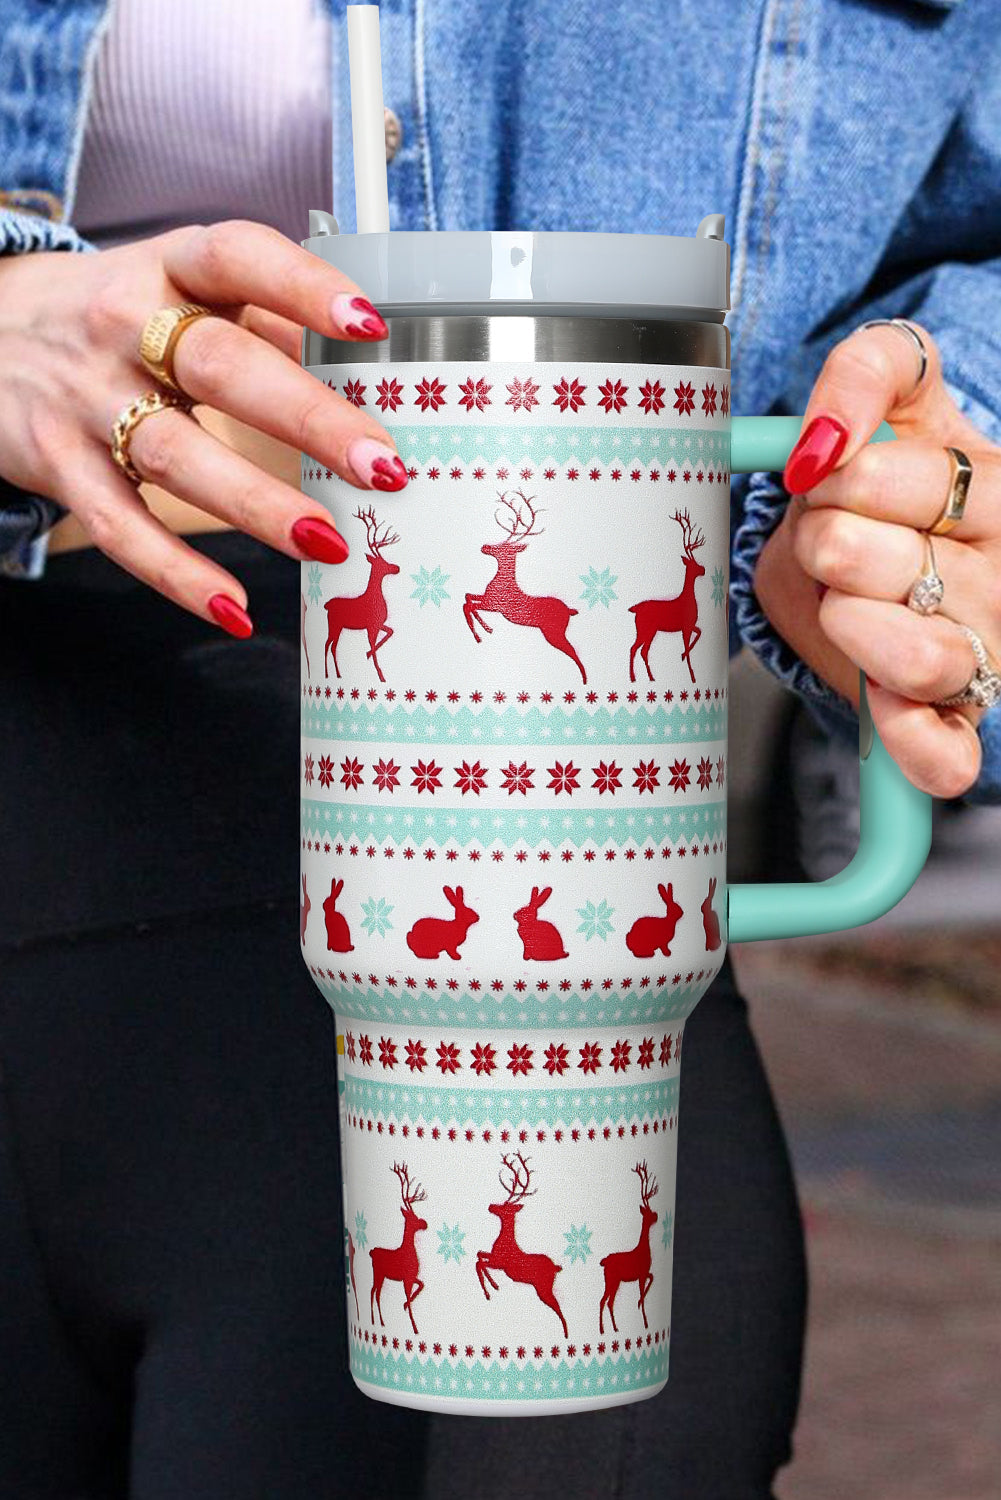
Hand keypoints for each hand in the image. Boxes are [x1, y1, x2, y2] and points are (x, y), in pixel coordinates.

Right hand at [0, 219, 407, 634]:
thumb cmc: (117, 317)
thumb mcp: (178, 287)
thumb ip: (263, 319)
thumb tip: (365, 370)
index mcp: (169, 266)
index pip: (238, 257)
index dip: (304, 287)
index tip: (371, 327)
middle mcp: (123, 324)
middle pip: (222, 367)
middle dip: (308, 419)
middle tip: (382, 467)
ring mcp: (86, 398)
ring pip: (175, 454)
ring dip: (256, 504)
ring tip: (327, 544)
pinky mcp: (59, 464)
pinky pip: (121, 527)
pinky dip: (177, 574)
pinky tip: (235, 609)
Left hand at [753, 321, 1000, 797]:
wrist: (870, 552)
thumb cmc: (889, 479)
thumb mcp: (893, 392)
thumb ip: (866, 373)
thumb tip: (824, 439)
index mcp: (1000, 492)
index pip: (924, 480)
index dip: (845, 477)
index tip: (830, 476)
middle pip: (889, 566)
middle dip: (828, 546)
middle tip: (833, 544)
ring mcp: (988, 655)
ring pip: (921, 659)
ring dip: (847, 626)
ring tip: (844, 606)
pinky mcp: (959, 724)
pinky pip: (944, 756)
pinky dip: (904, 735)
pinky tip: (879, 699)